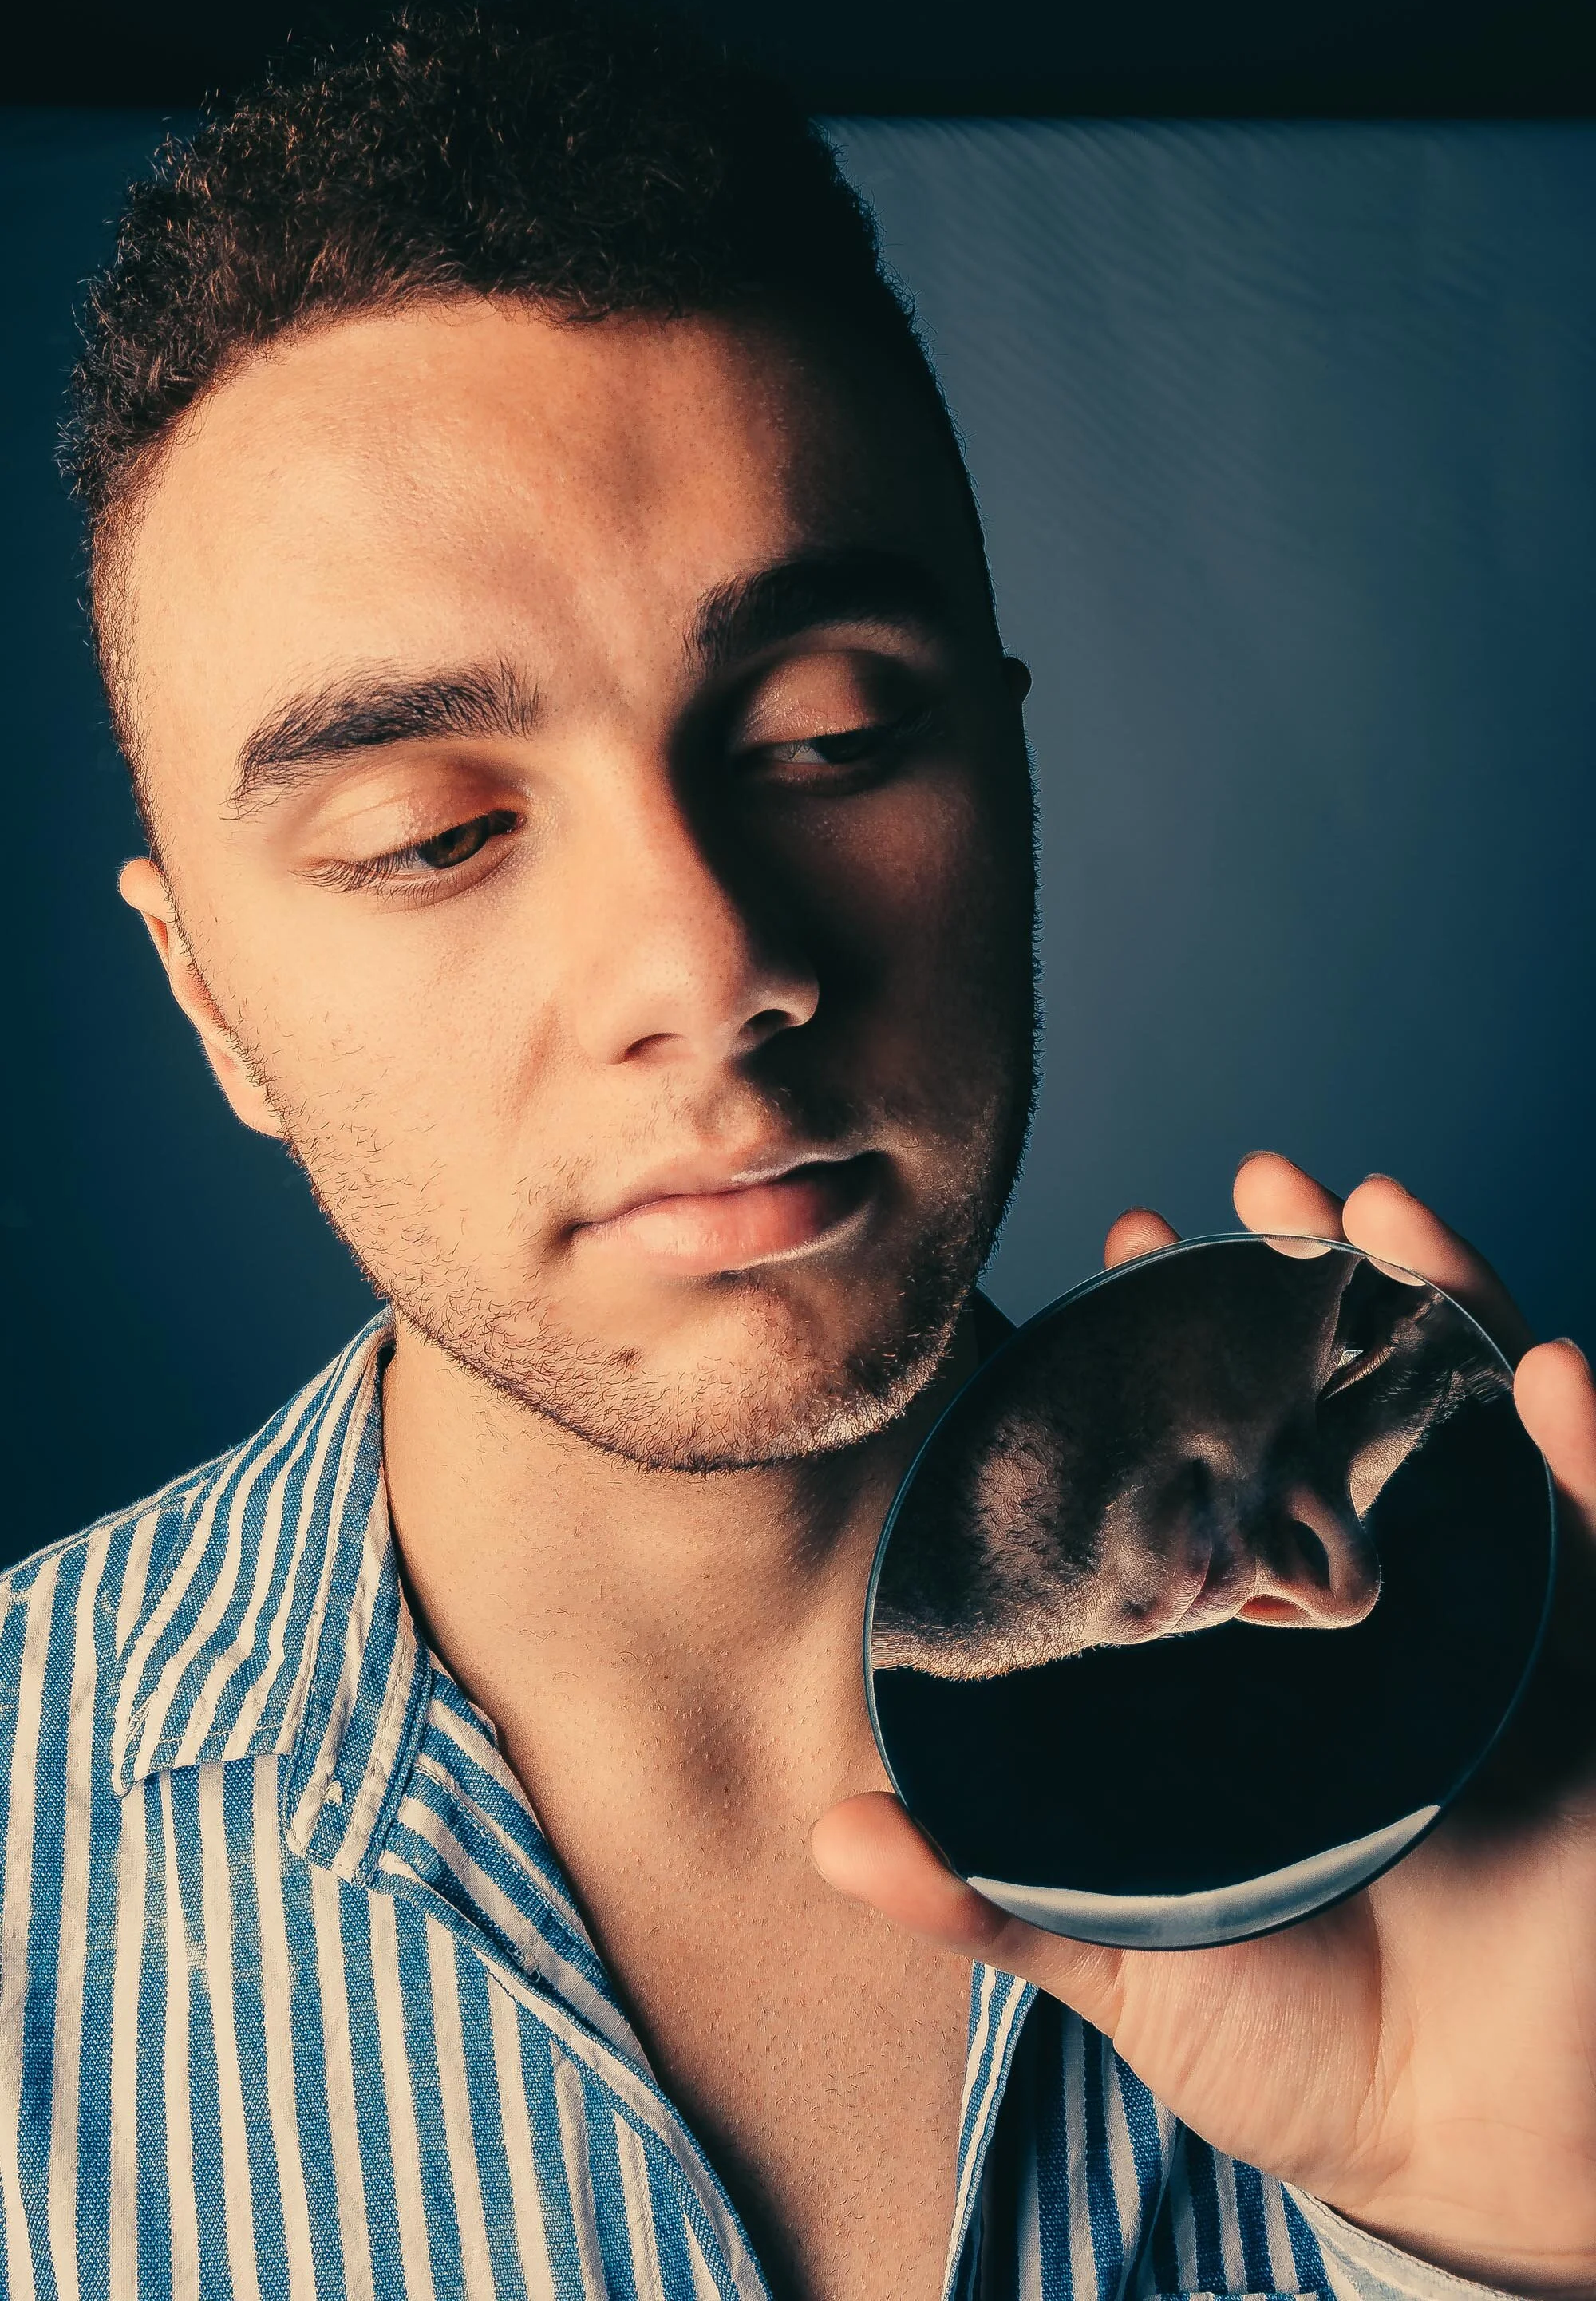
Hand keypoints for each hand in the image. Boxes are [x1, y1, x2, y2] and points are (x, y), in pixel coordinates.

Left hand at [814, 1155, 1595, 2295]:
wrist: (1463, 2151)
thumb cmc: (1299, 2040)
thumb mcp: (1129, 1960)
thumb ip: (996, 1894)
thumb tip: (836, 1832)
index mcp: (1282, 1653)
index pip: (1234, 1461)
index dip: (1184, 1357)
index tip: (1121, 1256)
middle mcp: (1395, 1618)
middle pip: (1361, 1412)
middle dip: (1317, 1287)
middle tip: (1259, 1187)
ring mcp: (1502, 1635)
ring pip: (1486, 1433)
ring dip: (1445, 1308)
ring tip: (1383, 1209)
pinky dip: (1588, 1448)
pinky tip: (1549, 1373)